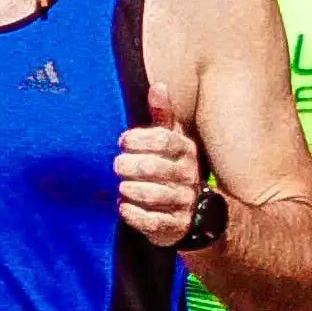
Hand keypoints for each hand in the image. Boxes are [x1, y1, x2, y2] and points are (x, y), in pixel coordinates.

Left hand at [109, 120, 205, 248]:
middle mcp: (189, 175)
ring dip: (129, 190)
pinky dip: (132, 214)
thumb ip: (163, 114)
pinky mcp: (176, 226)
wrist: (193, 212)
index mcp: (187, 150)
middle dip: (128, 166)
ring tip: (122, 187)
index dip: (138, 139)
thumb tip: (158, 84)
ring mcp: (184, 202)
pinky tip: (124, 207)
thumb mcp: (171, 140)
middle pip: (153, 166)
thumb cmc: (172, 169)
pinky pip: (151, 221)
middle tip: (118, 166)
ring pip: (151, 194)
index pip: (163, 139)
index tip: (123, 142)